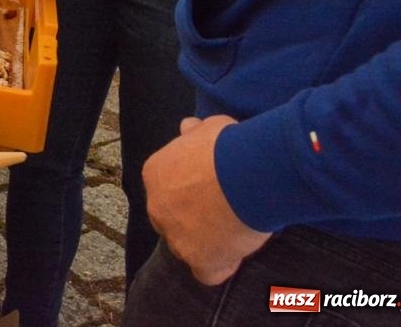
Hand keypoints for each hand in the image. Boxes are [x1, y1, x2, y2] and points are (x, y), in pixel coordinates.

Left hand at [143, 116, 272, 283]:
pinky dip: (223, 265)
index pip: (169, 190)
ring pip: (188, 247)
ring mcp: (176, 237)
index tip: (215, 190)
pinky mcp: (200, 260)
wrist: (245, 172)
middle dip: (195, 217)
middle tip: (226, 210)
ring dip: (209, 242)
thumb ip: (195, 133)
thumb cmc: (228, 147)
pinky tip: (237, 254)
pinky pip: (208, 273)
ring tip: (237, 229)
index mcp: (156, 174)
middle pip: (173, 219)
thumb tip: (189, 127)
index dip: (193, 192)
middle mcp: (158, 206)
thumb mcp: (208, 129)